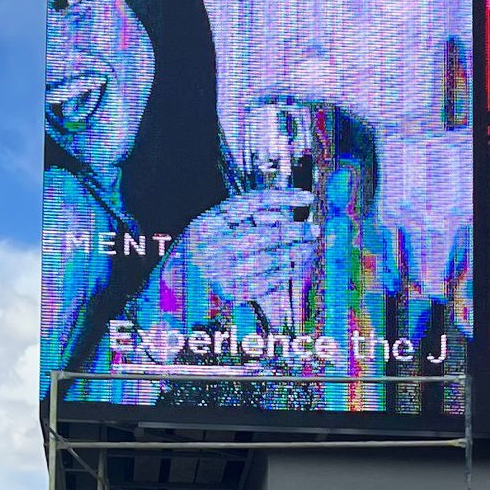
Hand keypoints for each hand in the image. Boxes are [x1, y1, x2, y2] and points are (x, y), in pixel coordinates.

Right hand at [171, 193, 312, 319]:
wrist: (176, 286)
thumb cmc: (204, 249)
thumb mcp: (214, 225)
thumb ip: (242, 215)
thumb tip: (283, 210)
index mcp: (207, 223)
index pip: (251, 203)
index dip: (283, 197)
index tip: (306, 197)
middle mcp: (210, 247)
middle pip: (261, 235)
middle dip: (293, 232)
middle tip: (313, 229)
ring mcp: (219, 273)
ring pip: (266, 261)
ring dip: (291, 254)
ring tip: (306, 248)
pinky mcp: (228, 293)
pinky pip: (264, 282)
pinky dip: (282, 274)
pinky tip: (291, 267)